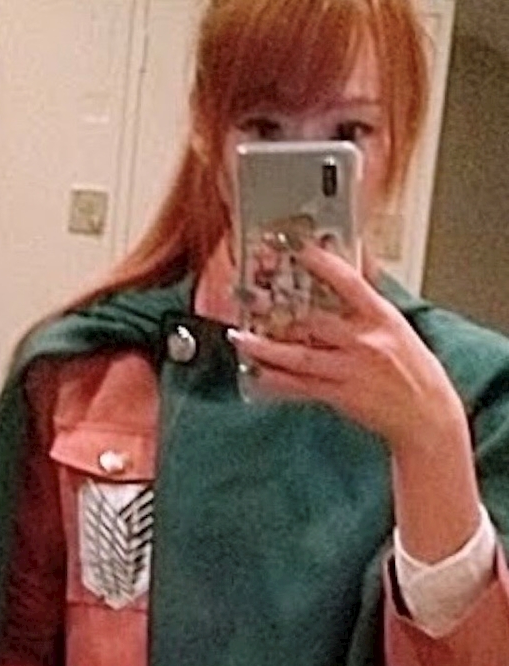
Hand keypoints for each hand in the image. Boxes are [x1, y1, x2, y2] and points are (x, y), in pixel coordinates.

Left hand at [231, 241, 465, 453]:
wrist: (426, 415)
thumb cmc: (414, 371)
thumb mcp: (398, 327)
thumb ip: (371, 300)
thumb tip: (358, 264)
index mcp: (382, 318)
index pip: (350, 282)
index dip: (323, 264)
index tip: (299, 250)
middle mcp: (364, 342)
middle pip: (315, 320)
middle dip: (280, 309)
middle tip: (252, 297)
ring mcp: (350, 370)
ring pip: (299, 356)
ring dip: (265, 348)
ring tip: (240, 338)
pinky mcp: (340, 395)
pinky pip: (301, 387)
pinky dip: (276, 381)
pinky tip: (256, 374)